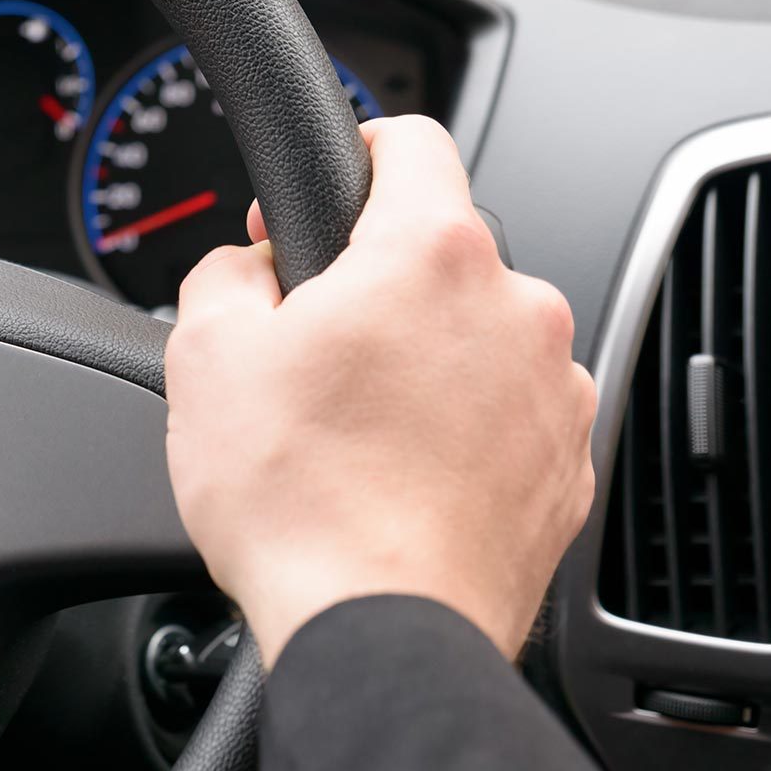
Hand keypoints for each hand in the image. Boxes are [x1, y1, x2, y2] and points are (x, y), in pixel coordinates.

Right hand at [164, 117, 595, 662]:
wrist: (380, 629)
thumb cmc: (301, 503)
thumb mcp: (203, 356)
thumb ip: (223, 275)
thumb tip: (245, 272)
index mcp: (432, 253)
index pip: (411, 140)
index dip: (348, 156)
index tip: (312, 211)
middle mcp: (517, 306)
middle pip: (437, 257)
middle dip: (373, 292)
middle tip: (306, 358)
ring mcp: (555, 390)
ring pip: (474, 343)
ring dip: (420, 367)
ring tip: (350, 437)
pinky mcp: (567, 468)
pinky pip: (503, 420)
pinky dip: (456, 436)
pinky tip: (395, 481)